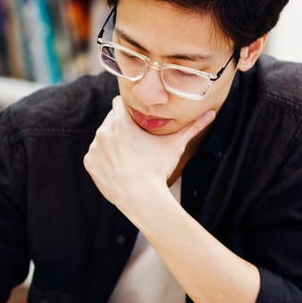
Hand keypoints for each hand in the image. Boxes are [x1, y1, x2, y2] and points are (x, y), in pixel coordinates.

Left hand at [83, 96, 214, 217]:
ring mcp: (94, 148)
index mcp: (120, 121)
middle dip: (121, 126)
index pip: (119, 103)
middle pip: (111, 120)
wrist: (141, 198)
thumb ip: (192, 127)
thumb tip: (212, 113)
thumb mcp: (175, 145)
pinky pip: (96, 154)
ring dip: (113, 142)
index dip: (129, 110)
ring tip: (129, 156)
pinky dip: (105, 158)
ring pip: (103, 137)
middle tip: (136, 141)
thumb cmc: (158, 169)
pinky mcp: (89, 162)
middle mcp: (103, 131)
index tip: (137, 119)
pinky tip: (119, 166)